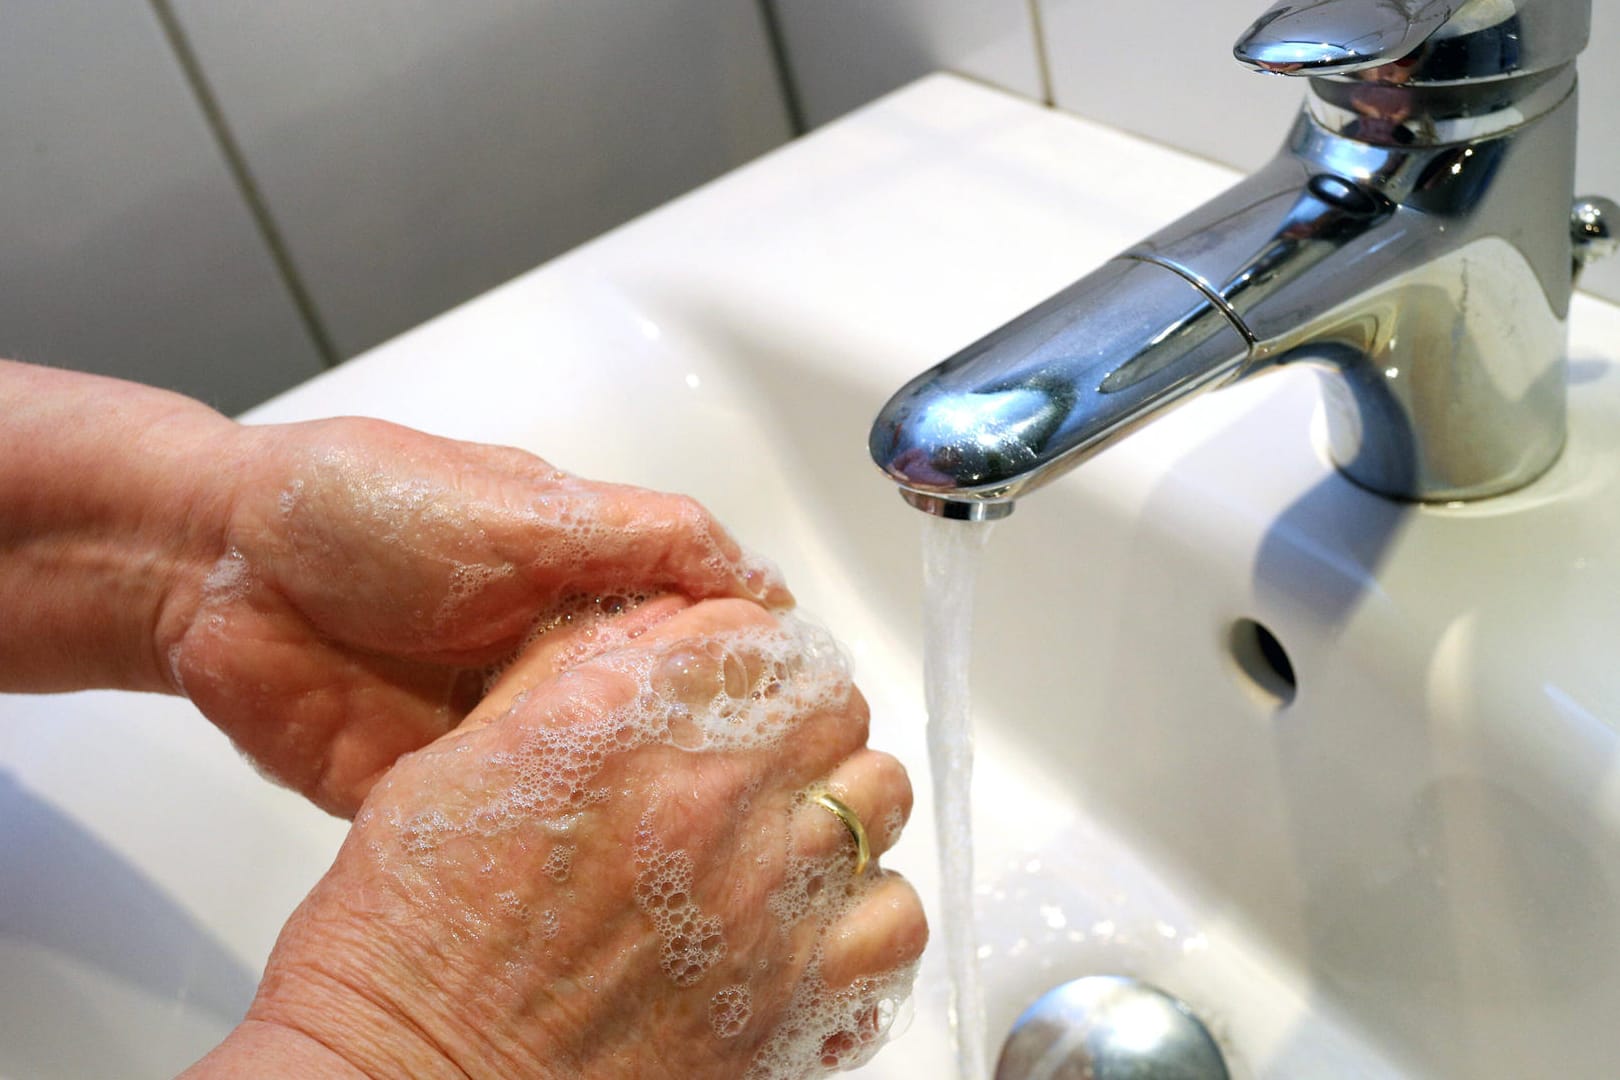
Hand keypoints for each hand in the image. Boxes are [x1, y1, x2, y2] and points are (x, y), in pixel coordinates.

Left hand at [163, 417, 789, 816]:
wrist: (211, 567)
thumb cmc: (362, 504)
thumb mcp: (523, 505)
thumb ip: (645, 536)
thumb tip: (765, 582)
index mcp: (591, 589)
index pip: (704, 643)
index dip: (758, 681)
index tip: (814, 720)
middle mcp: (558, 667)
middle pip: (661, 725)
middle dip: (705, 759)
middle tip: (765, 798)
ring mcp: (502, 734)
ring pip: (595, 788)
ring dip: (633, 810)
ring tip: (695, 839)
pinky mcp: (441, 792)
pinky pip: (510, 834)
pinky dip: (544, 852)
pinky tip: (590, 868)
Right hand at [193, 598, 926, 1077]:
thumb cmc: (407, 945)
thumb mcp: (454, 762)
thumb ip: (562, 674)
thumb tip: (649, 625)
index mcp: (620, 725)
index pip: (757, 631)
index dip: (751, 649)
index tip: (740, 676)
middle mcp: (706, 799)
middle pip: (834, 704)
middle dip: (803, 717)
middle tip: (764, 754)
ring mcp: (762, 899)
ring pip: (878, 796)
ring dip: (843, 801)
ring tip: (794, 829)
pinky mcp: (792, 997)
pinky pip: (896, 920)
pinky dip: (871, 909)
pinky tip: (820, 916)